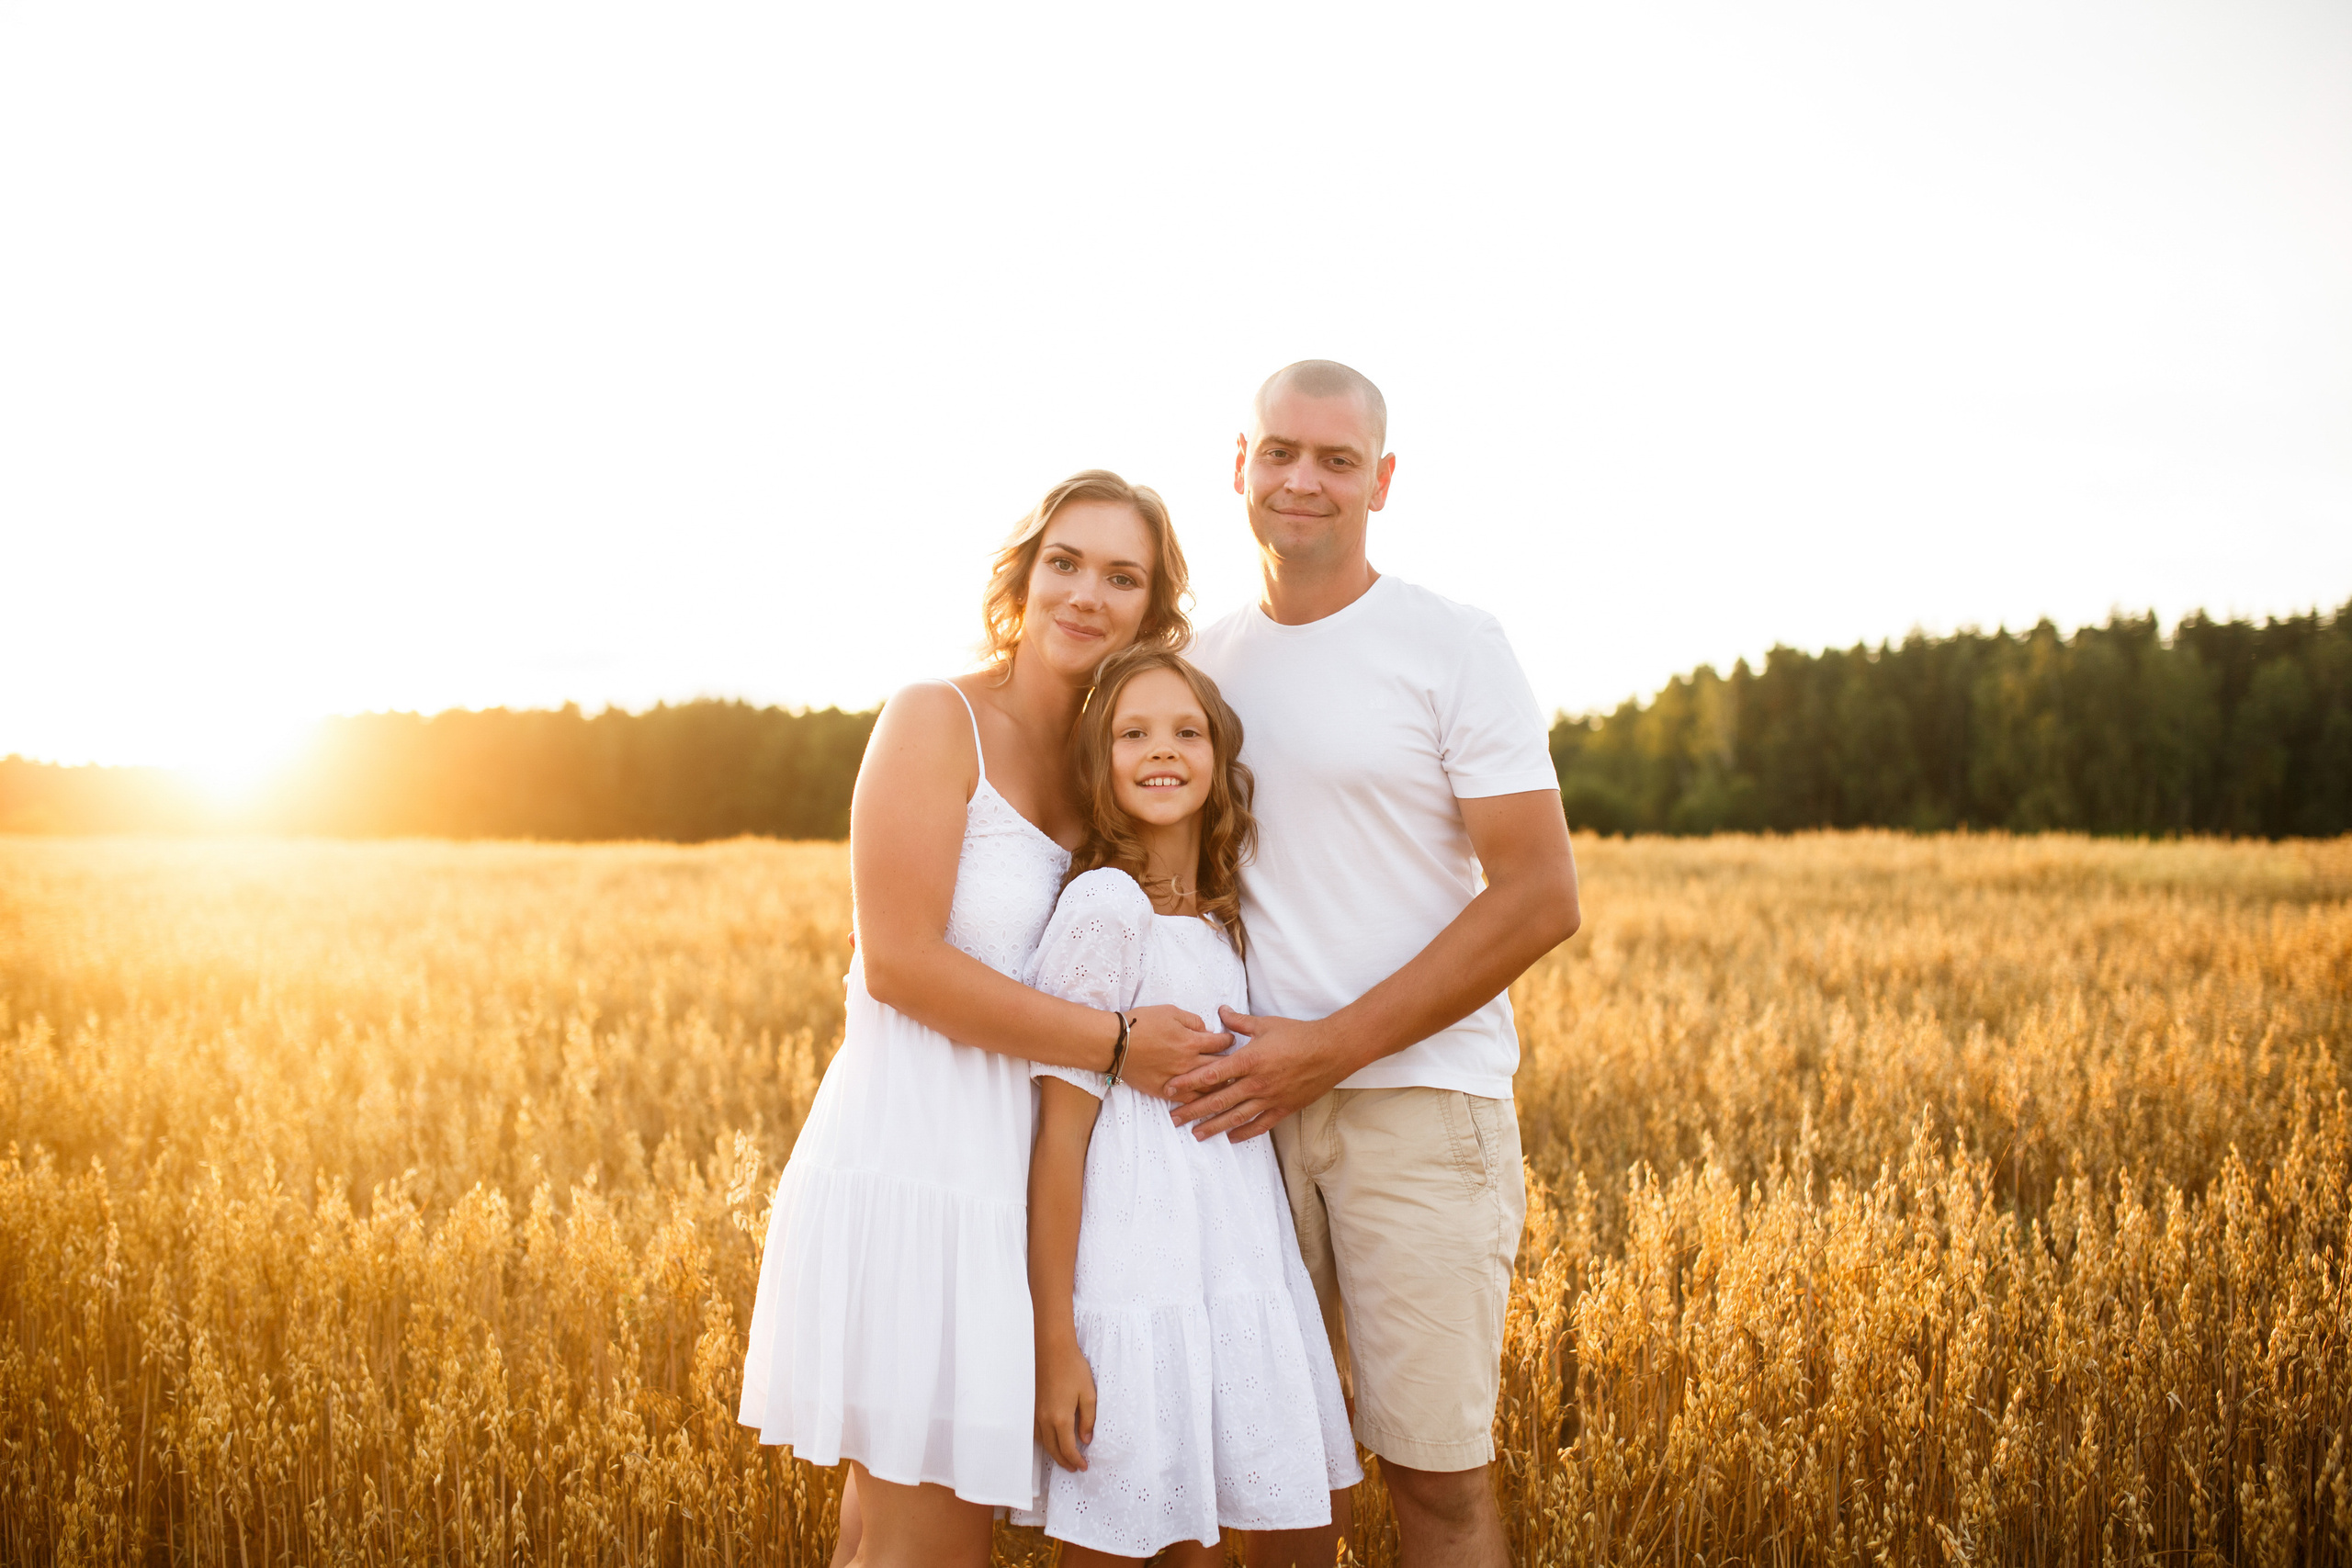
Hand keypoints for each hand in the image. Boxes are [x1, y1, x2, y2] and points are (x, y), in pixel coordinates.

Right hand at [1035, 1339, 1096, 1471]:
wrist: (1051, 1349)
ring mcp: (1034, 1413)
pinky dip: (1044, 1441)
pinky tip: (1051, 1438)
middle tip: (1074, 1467)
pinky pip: (1035, 1431)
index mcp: (1060, 1418)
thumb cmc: (1072, 1368)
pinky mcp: (1031, 1405)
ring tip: (1064, 1457)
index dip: (1076, 1461)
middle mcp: (1044, 1419)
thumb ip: (1088, 1419)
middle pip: (1053, 1450)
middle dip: (1064, 1462)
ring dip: (1053, 1453)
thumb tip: (1085, 1439)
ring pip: (1042, 1442)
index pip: (1067, 1449)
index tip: (1084, 1467)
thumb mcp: (1088, 1394)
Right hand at [1116, 1004, 1234, 1099]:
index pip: (1221, 1043)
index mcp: (1192, 1041)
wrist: (1114, 1043)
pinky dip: (1200, 1102)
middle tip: (1240, 1065)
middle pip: (1221, 1067)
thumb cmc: (1140, 1023)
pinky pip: (1188, 1100)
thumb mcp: (1169, 1011)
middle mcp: (1189, 1062)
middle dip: (1233, 1065)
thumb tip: (1206, 1029)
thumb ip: (1192, 1020)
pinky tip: (1208, 1102)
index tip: (1233, 1040)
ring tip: (1229, 1084)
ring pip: (1208, 1087)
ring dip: (1221, 1086)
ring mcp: (1178, 1079)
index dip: (1230, 1040)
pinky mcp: (1164, 1091)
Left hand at [1165, 1007, 1359, 1141]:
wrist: (1331, 1051)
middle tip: (1174, 1118)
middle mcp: (1256, 1082)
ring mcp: (1270, 1098)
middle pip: (1218, 1100)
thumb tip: (1220, 1011)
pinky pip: (1260, 1125)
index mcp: (1249, 1060)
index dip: (1189, 1082)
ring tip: (1196, 1134)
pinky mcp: (1283, 1108)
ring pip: (1236, 1117)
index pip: (1212, 1073)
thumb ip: (1239, 1022)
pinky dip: (1244, 1133)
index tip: (1170, 1088)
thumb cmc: (1298, 1034)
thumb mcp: (1265, 1024)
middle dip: (1193, 1111)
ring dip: (1213, 1127)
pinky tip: (1231, 1138)